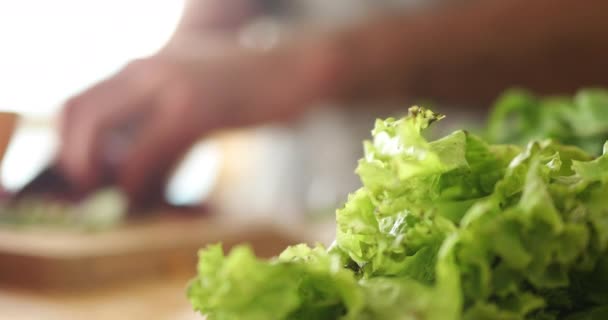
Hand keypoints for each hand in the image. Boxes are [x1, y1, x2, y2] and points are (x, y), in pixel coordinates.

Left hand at [58, 38, 338, 203]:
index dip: (69, 145)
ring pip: (108, 139)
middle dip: (78, 164)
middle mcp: (146, 68)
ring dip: (111, 180)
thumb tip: (128, 170)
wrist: (293, 69)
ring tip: (129, 201)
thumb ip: (156, 120)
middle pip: (80, 115)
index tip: (85, 178)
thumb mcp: (190, 93)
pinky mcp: (197, 110)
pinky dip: (143, 184)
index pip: (77, 101)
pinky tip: (158, 195)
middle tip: (96, 194)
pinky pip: (148, 155)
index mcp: (142, 65)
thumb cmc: (245, 86)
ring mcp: (170, 87)